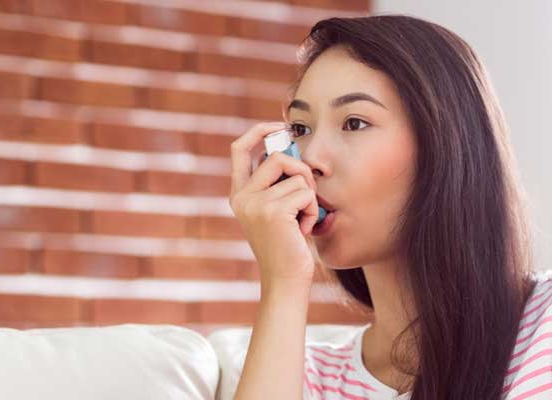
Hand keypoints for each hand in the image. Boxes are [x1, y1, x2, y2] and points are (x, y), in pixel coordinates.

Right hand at [229, 121, 319, 287]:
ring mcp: (255, 203)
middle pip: (278, 157)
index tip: (279, 126)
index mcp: (239, 194)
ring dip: (310, 199)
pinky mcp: (273, 211)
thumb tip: (293, 148)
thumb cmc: (288, 245)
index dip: (259, 131)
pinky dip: (313, 211)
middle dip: (302, 172)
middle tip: (306, 198)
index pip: (240, 149)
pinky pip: (306, 194)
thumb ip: (278, 183)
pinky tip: (304, 230)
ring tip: (301, 222)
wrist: (286, 280)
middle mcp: (242, 197)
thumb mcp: (278, 209)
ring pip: (298, 177)